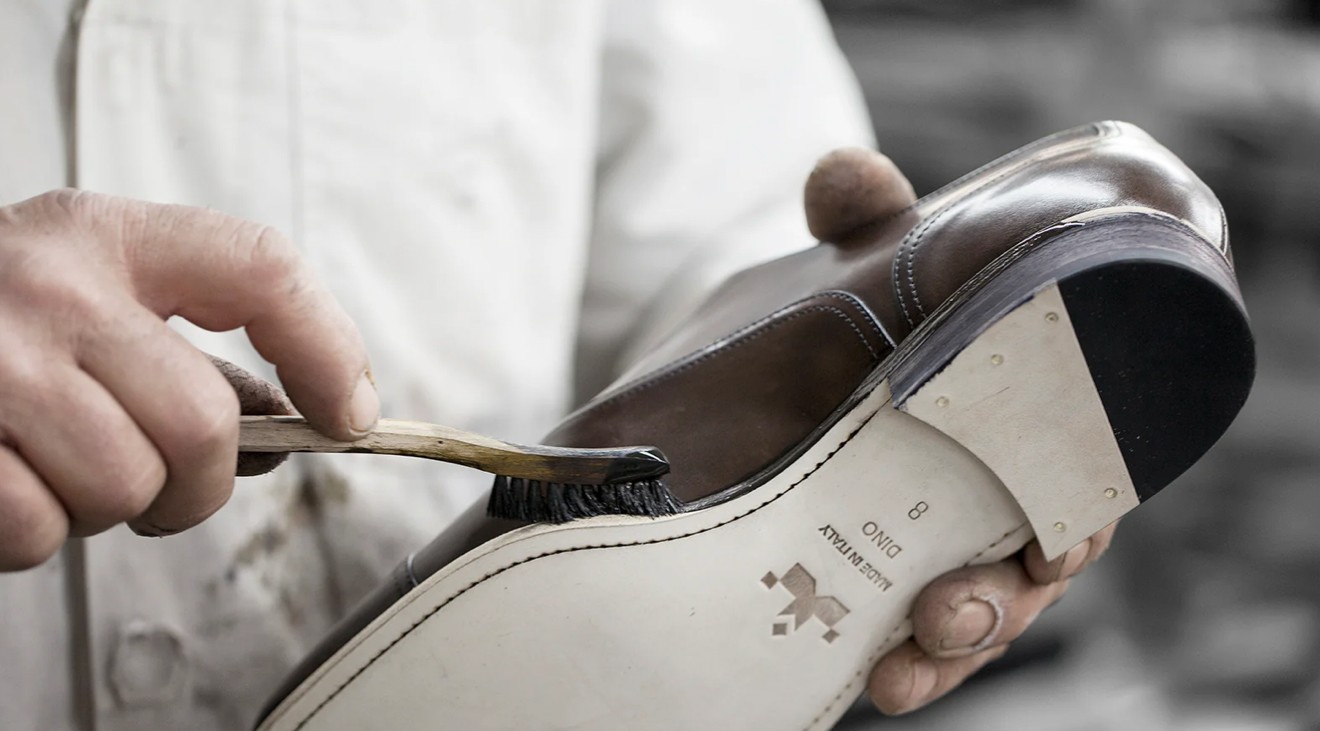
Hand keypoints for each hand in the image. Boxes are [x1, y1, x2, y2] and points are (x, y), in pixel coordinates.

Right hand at [0, 189, 375, 569]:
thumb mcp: (84, 292)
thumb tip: (299, 421)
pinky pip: (37, 530)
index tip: (349, 412)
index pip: (260, 269)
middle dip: (197, 479)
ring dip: (108, 505)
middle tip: (161, 478)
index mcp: (103, 237)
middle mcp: (46, 287)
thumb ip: (185, 346)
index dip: (326, 348)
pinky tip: (7, 480)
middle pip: (204, 422)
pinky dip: (33, 532)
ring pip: (128, 486)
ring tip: (58, 463)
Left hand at [804, 148, 1117, 713]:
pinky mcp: (891, 578)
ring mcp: (947, 541)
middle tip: (948, 608)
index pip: (1075, 478)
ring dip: (954, 645)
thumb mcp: (868, 264)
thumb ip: (866, 221)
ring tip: (904, 664)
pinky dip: (910, 666)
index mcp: (1023, 418)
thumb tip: (842, 176)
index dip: (1072, 517)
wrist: (795, 357)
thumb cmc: (871, 313)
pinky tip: (877, 684)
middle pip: (1034, 566)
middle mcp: (1002, 490)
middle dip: (1003, 598)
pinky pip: (921, 639)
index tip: (1047, 542)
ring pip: (983, 613)